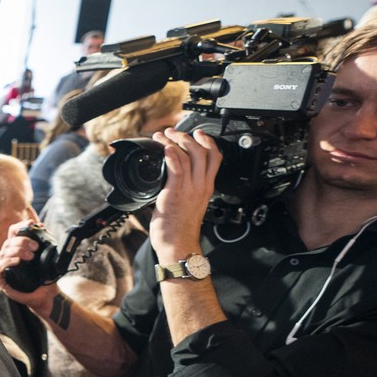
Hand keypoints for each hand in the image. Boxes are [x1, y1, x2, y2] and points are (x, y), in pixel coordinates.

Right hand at [0, 221, 59, 313]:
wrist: (45, 295)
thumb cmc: (44, 277)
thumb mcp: (47, 257)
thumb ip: (45, 242)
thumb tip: (43, 227)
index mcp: (16, 248)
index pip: (13, 232)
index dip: (20, 226)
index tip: (31, 223)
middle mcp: (7, 255)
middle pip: (10, 241)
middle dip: (23, 241)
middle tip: (36, 247)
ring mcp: (3, 267)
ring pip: (4, 252)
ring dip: (18, 251)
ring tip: (31, 256)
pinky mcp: (0, 279)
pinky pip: (0, 266)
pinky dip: (8, 262)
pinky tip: (17, 261)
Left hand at [148, 127, 220, 261]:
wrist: (178, 245)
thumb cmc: (179, 229)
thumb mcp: (188, 203)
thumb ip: (184, 188)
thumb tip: (170, 176)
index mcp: (206, 187)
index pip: (215, 157)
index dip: (208, 141)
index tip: (197, 133)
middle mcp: (200, 186)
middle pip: (202, 152)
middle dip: (187, 136)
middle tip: (173, 131)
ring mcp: (189, 189)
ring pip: (188, 156)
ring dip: (174, 142)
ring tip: (162, 137)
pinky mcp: (175, 193)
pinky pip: (176, 169)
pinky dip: (172, 155)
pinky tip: (166, 148)